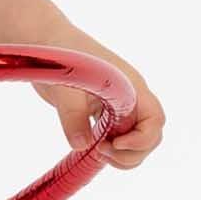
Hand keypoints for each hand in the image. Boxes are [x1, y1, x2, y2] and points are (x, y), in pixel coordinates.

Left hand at [29, 28, 163, 169]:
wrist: (45, 44)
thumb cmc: (58, 57)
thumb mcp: (64, 86)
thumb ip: (73, 115)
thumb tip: (81, 145)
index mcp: (130, 87)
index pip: (154, 119)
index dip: (142, 139)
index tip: (115, 144)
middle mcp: (130, 97)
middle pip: (150, 134)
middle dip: (133, 152)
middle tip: (101, 152)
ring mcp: (118, 106)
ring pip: (135, 139)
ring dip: (122, 155)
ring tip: (96, 152)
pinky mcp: (103, 112)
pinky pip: (116, 136)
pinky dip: (109, 149)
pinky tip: (90, 148)